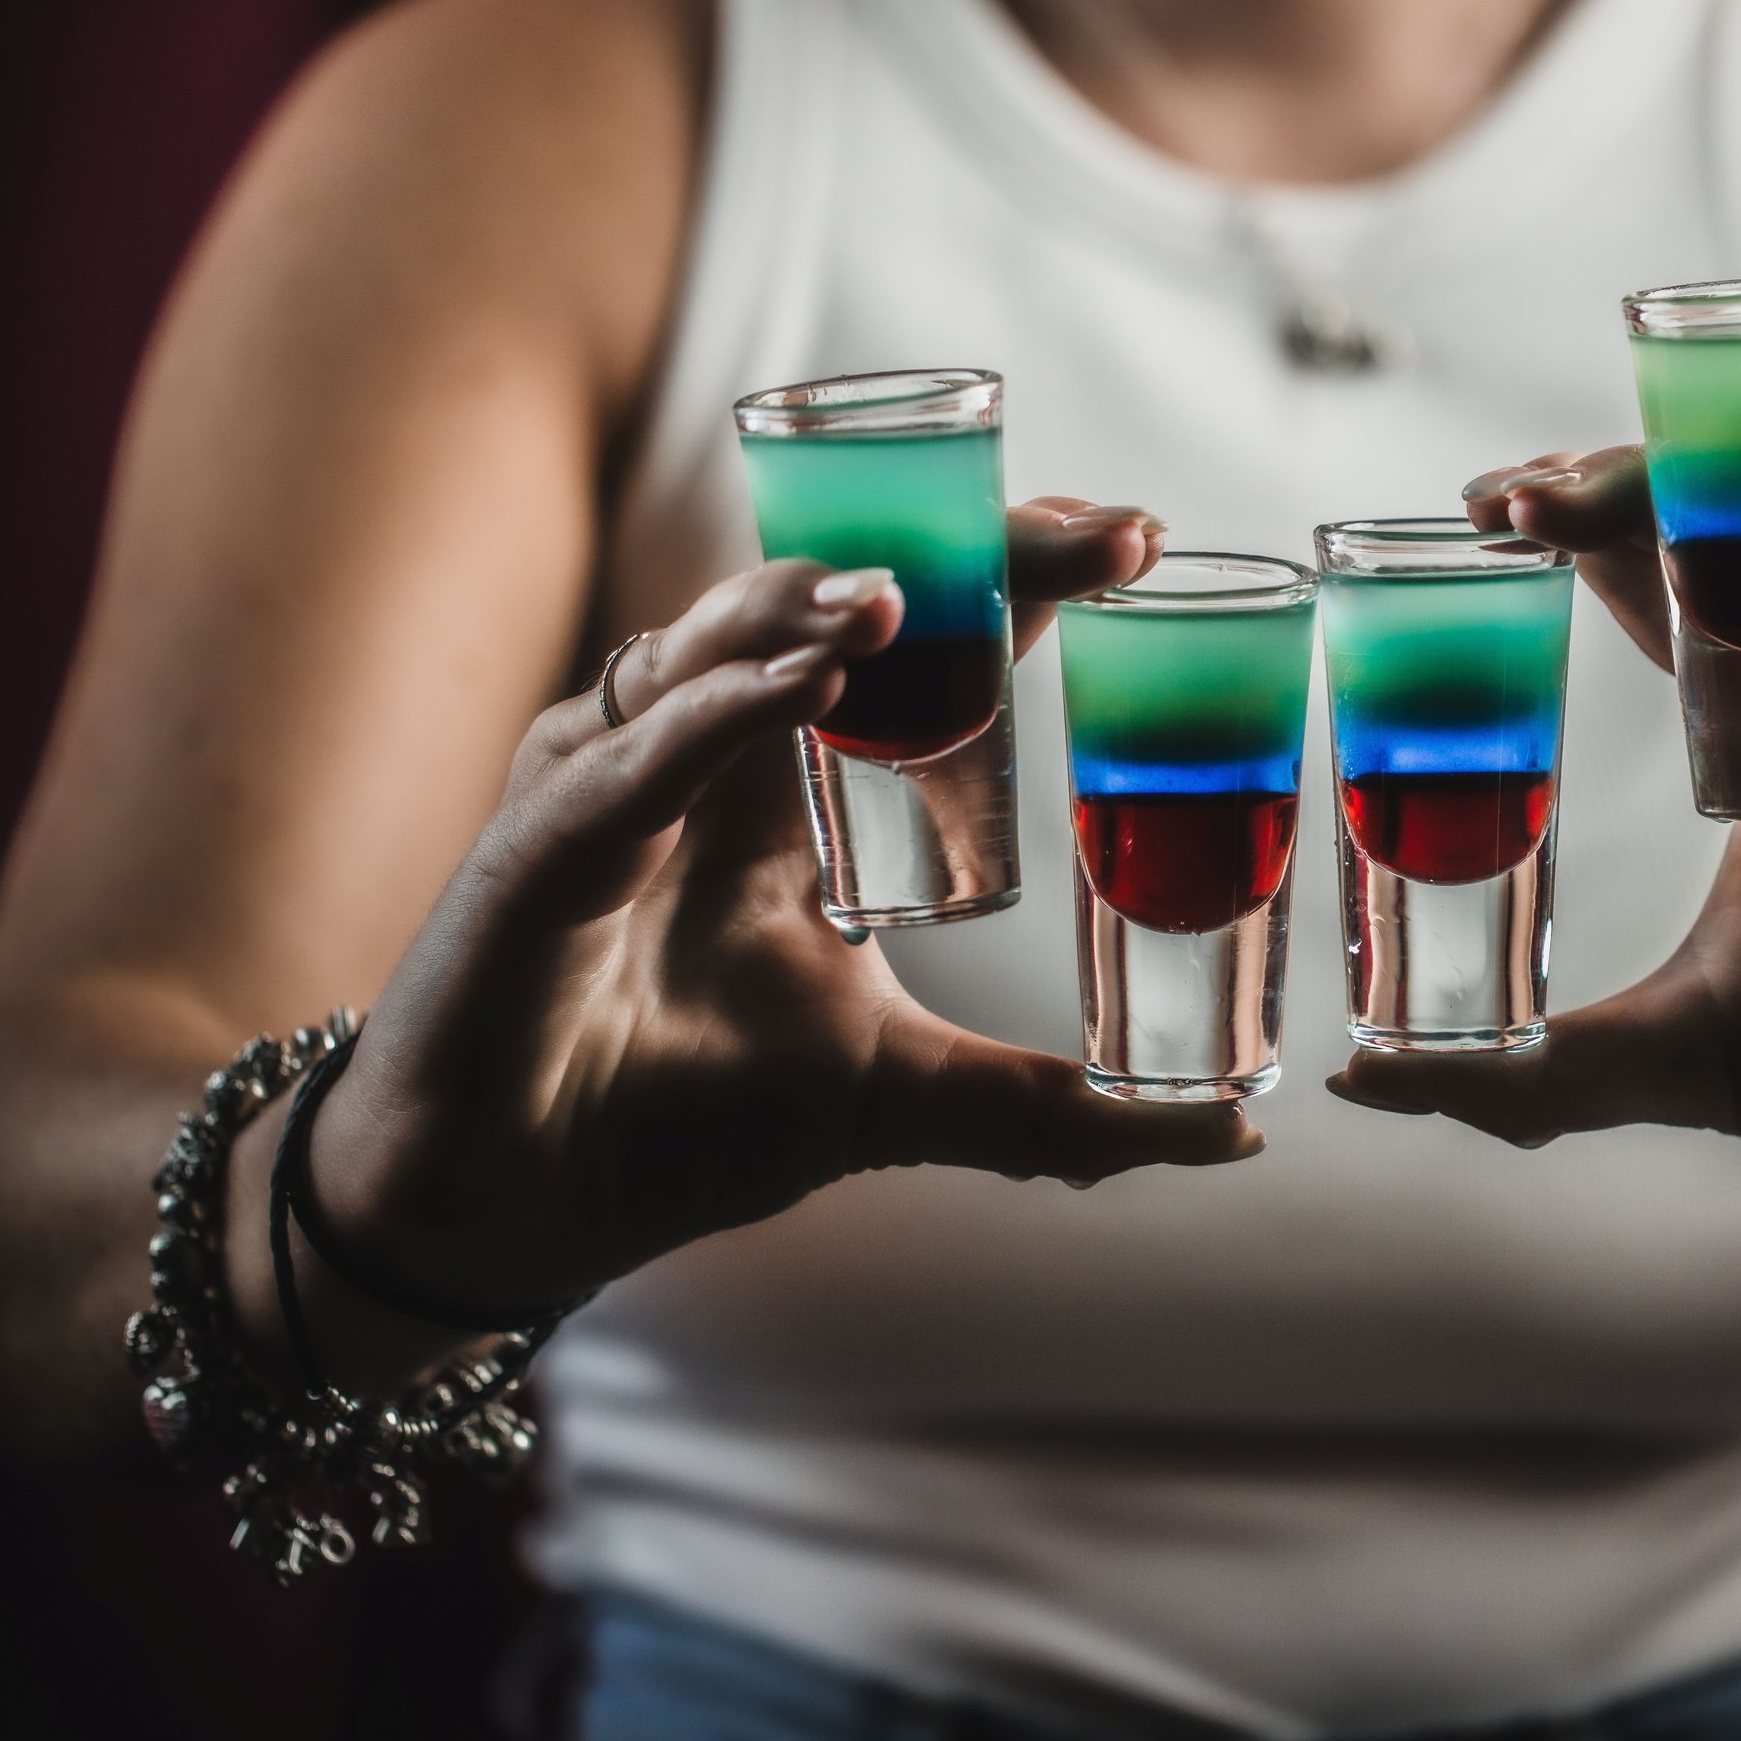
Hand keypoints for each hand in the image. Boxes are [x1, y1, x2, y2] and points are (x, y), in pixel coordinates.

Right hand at [259, 499, 1256, 1369]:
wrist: (508, 1208)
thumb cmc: (674, 1127)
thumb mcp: (898, 1104)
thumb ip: (1053, 1113)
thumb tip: (1232, 1130)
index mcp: (795, 787)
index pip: (921, 647)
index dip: (1019, 581)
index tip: (1143, 543)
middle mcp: (708, 752)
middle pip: (839, 602)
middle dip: (965, 550)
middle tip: (1099, 533)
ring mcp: (619, 778)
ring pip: (730, 640)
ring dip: (832, 598)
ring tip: (935, 585)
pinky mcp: (544, 842)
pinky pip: (641, 750)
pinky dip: (724, 707)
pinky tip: (809, 678)